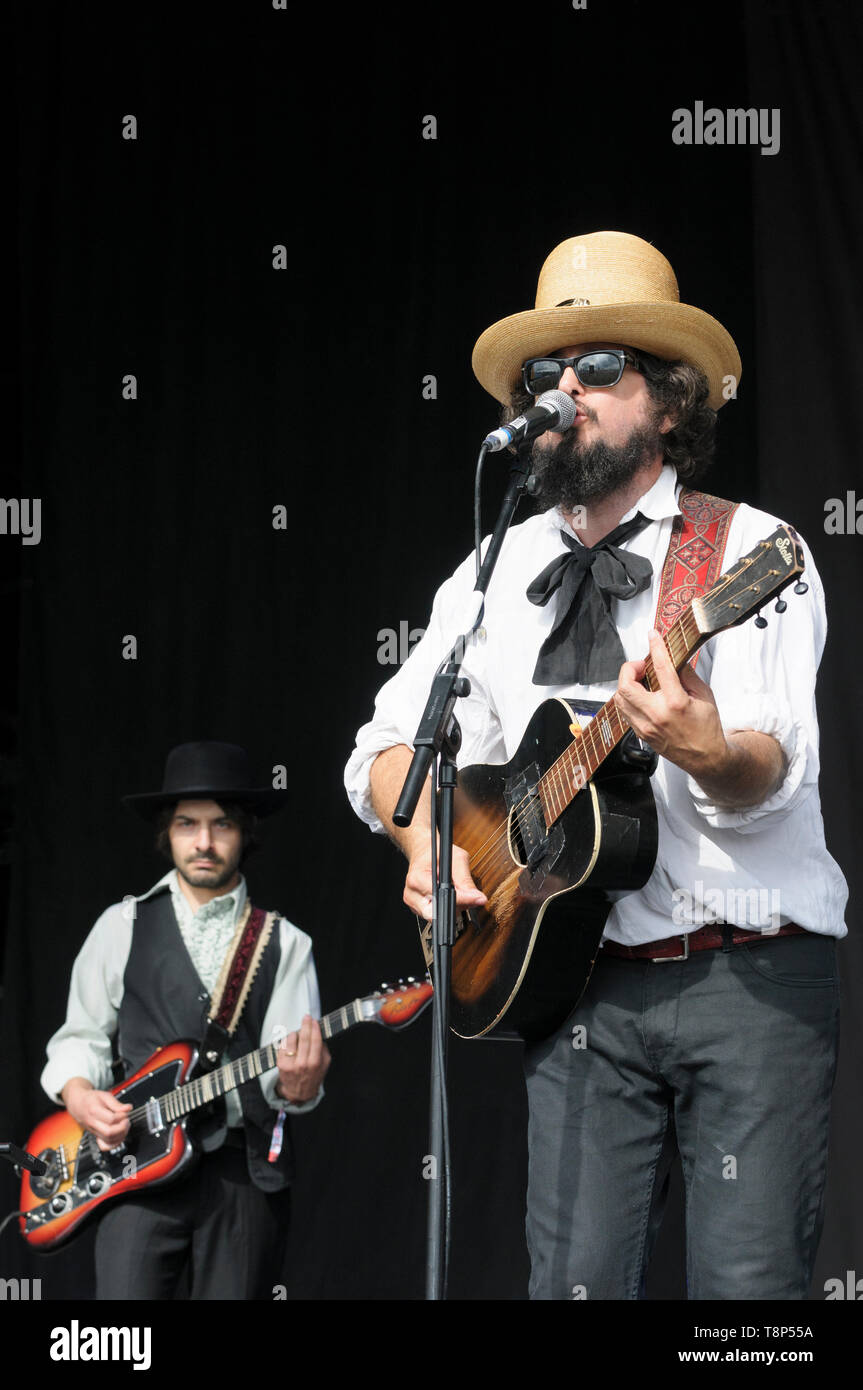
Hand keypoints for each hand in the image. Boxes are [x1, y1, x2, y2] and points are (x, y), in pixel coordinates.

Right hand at [63, 1079, 131, 1150]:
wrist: (78, 1104)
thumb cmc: (91, 1099)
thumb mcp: (104, 1095)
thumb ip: (116, 1103)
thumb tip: (128, 1108)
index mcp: (94, 1110)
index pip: (111, 1119)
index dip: (122, 1116)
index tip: (125, 1112)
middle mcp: (92, 1123)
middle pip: (109, 1132)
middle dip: (122, 1127)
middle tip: (126, 1120)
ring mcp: (93, 1131)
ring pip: (108, 1140)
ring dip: (121, 1135)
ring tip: (124, 1126)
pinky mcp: (95, 1136)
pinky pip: (104, 1146)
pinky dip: (114, 1144)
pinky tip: (119, 1136)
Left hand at [276, 1016, 330, 1104]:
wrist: (299, 1092)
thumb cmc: (313, 1076)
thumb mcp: (325, 1065)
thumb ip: (324, 1050)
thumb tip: (319, 1033)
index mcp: (315, 1063)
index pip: (315, 1041)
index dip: (314, 1028)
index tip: (314, 1020)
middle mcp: (302, 1064)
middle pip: (304, 1038)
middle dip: (305, 1025)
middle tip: (306, 1017)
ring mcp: (290, 1064)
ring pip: (291, 1039)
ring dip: (295, 1034)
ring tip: (298, 1035)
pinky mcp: (280, 1064)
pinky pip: (283, 1045)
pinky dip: (287, 1041)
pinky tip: (291, 1043)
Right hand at [404, 842, 486, 920]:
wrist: (422, 852)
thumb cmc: (436, 852)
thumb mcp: (455, 858)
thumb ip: (465, 879)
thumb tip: (478, 897)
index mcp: (417, 879)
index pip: (441, 896)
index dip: (462, 899)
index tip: (476, 898)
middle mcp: (412, 894)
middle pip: (438, 913)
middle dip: (456, 906)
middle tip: (468, 896)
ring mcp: (413, 904)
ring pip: (438, 917)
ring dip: (453, 907)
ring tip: (456, 891)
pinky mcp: (417, 909)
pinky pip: (435, 916)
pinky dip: (446, 907)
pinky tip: (448, 896)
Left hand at [616, 628, 726, 779]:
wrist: (705, 759)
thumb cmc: (707, 729)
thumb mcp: (704, 696)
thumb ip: (687, 675)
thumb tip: (674, 658)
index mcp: (676, 703)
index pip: (660, 667)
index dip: (655, 647)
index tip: (653, 636)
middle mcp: (657, 715)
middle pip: (626, 685)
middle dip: (630, 668)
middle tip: (642, 666)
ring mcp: (645, 726)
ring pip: (620, 698)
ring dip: (626, 683)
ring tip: (641, 681)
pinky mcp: (641, 733)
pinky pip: (624, 711)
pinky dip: (628, 698)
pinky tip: (641, 695)